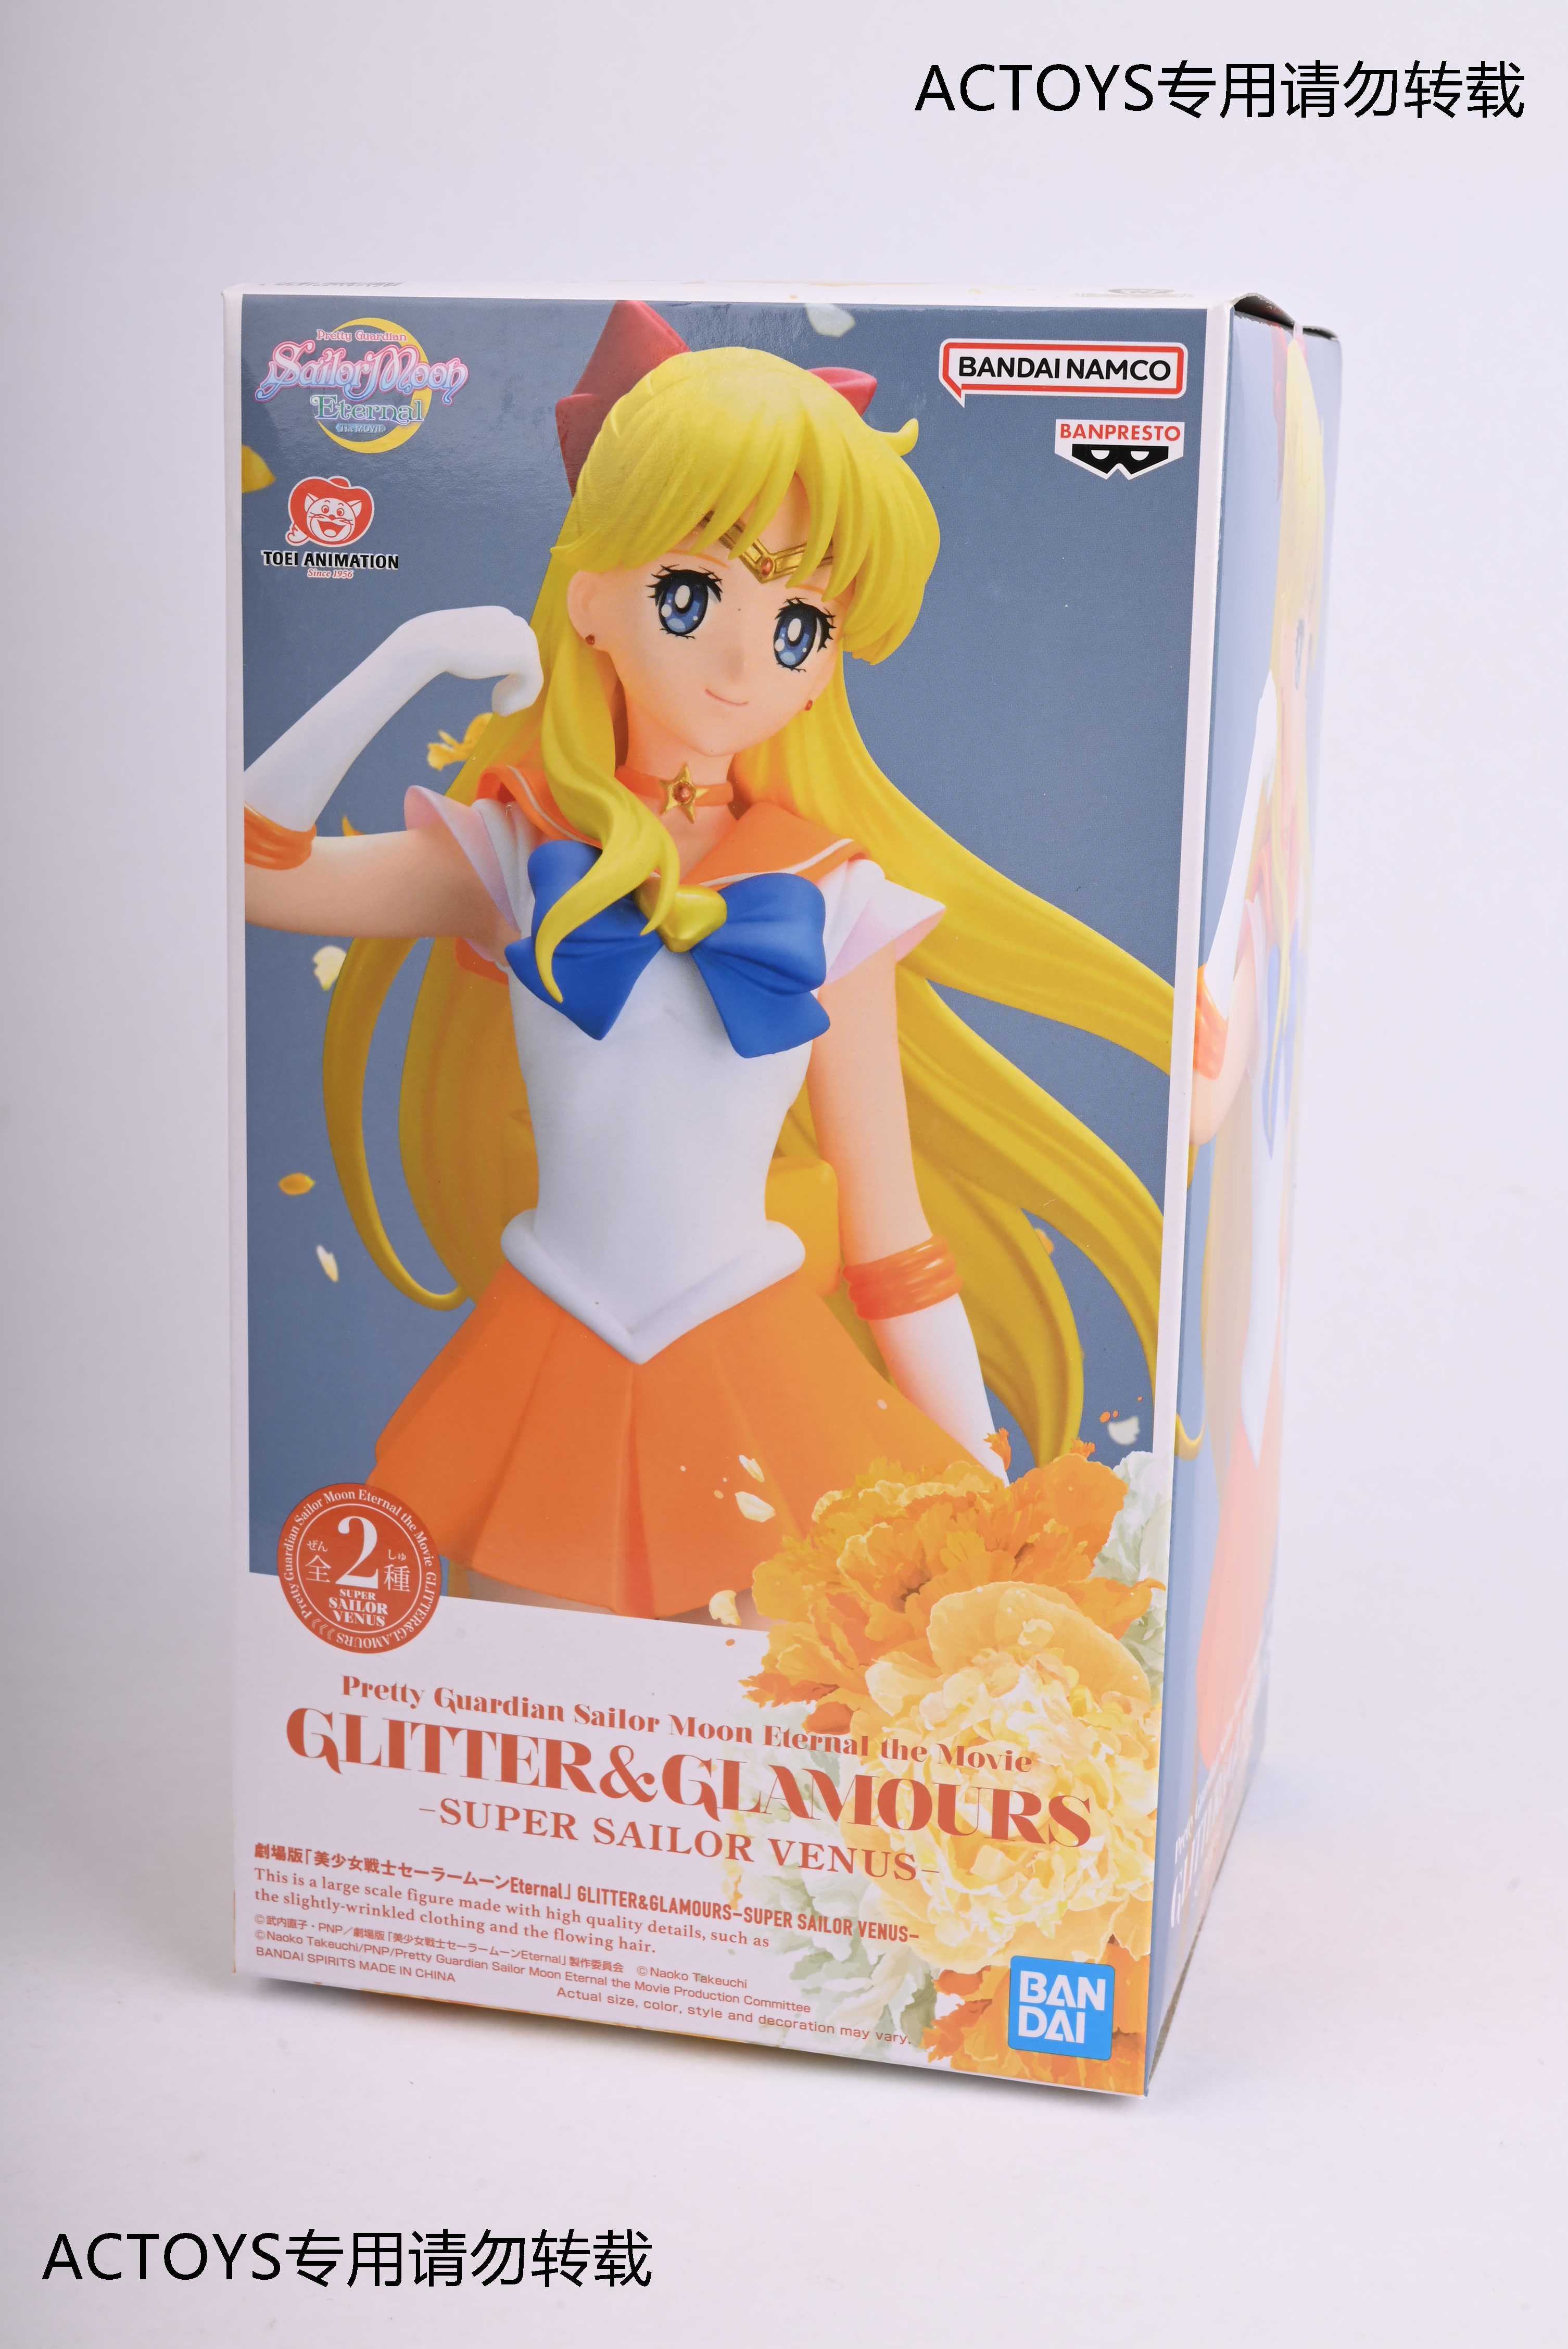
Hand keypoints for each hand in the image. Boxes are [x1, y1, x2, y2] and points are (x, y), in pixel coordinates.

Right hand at [396, 606, 542, 714]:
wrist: (434, 641)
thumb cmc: (439, 644)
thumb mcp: (465, 645)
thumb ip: (483, 649)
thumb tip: (492, 660)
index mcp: (502, 617)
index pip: (516, 648)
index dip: (510, 675)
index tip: (495, 693)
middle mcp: (516, 623)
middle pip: (527, 661)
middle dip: (515, 685)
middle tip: (497, 705)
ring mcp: (523, 637)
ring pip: (532, 674)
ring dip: (517, 695)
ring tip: (499, 708)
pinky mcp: (525, 655)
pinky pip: (534, 683)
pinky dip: (521, 700)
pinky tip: (501, 710)